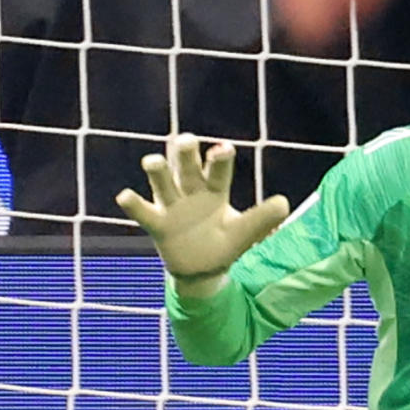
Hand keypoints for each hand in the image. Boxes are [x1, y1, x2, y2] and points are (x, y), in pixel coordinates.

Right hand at [114, 133, 290, 295]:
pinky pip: (143, 212)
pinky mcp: (157, 224)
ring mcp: (172, 207)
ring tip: (152, 160)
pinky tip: (125, 196)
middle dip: (185, 154)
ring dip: (157, 172)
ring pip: (163, 184)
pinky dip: (133, 204)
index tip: (223, 149)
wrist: (201, 269)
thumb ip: (261, 219)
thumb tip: (284, 203)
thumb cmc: (224, 244)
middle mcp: (191, 192)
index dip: (219, 160)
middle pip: (187, 168)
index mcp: (214, 190)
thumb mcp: (244, 233)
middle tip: (185, 140)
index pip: (218, 171)